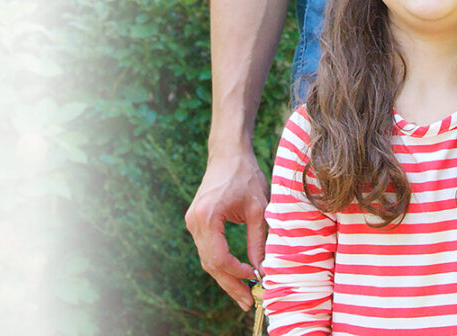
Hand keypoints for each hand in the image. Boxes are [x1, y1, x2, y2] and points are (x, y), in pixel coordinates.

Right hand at [184, 146, 268, 309]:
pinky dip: (221, 264)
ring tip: (244, 295)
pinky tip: (236, 275)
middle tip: (249, 302)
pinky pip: (207, 250)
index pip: (219, 257)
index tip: (255, 281)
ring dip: (225, 278)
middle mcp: (194, 221)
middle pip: (210, 263)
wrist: (228, 154)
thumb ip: (259, 241)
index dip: (237, 274)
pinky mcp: (196, 222)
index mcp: (208, 217)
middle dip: (230, 285)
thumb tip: (264, 269)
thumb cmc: (245, 176)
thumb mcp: (258, 209)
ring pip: (207, 260)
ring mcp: (192, 222)